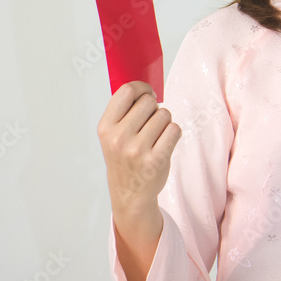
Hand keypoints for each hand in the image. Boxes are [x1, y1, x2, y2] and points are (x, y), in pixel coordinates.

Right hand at [97, 81, 181, 214]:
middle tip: (149, 123)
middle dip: (153, 108)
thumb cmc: (123, 158)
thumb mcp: (112, 134)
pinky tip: (163, 143)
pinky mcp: (157, 160)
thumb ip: (124, 110)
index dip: (141, 88)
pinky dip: (173, 133)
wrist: (130, 194)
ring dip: (164, 122)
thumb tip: (144, 86)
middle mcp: (119, 138)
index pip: (127, 91)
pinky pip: (174, 130)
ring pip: (164, 114)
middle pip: (149, 102)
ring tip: (155, 136)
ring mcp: (138, 150)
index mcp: (106, 127)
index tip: (147, 93)